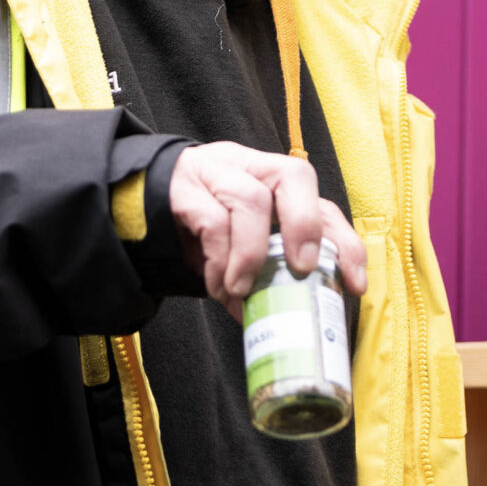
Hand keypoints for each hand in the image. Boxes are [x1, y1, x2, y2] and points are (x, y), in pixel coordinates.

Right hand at [167, 141, 366, 312]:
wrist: (131, 203)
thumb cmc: (198, 228)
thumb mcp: (240, 243)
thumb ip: (268, 266)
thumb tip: (294, 319)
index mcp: (271, 179)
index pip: (319, 198)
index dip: (343, 239)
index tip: (355, 283)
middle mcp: (249, 166)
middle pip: (294, 175)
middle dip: (305, 226)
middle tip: (300, 269)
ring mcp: (214, 172)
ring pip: (249, 199)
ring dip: (252, 255)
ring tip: (242, 291)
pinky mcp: (182, 189)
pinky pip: (210, 220)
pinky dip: (220, 260)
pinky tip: (218, 285)